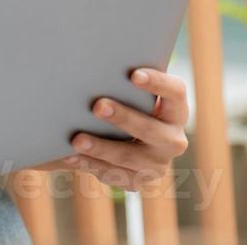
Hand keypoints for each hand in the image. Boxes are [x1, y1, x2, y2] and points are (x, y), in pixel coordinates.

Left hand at [61, 67, 189, 190]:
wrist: (130, 140)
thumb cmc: (126, 102)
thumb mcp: (132, 92)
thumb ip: (122, 82)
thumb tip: (93, 65)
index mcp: (176, 110)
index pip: (175, 93)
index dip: (157, 83)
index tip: (133, 74)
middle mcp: (173, 139)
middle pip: (150, 129)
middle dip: (123, 118)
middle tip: (97, 106)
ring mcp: (158, 163)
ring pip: (130, 157)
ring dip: (102, 148)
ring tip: (77, 140)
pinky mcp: (139, 180)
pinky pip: (114, 175)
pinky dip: (90, 164)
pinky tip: (70, 156)